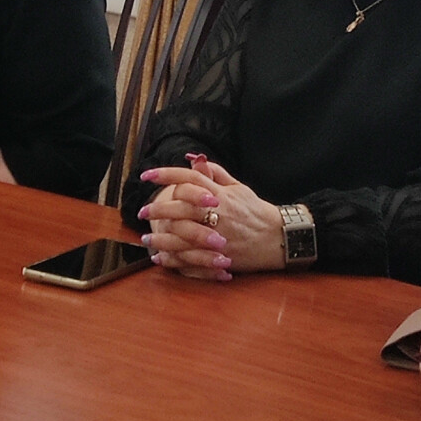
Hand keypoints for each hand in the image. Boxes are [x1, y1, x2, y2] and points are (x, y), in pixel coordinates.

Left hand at [138, 158, 283, 279]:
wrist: (278, 238)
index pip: (189, 178)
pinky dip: (172, 259)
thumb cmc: (256, 211)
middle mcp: (217, 213)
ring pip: (180, 236)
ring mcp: (217, 236)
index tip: (147, 175)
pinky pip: (190, 259)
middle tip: (142, 212)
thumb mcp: (238, 188)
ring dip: (160, 238)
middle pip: (180, 207)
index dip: (165, 175)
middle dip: (157, 209)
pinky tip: (159, 258)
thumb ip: (215, 174)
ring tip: (146, 240)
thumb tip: (194, 160)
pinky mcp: (218, 256)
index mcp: (221, 194)